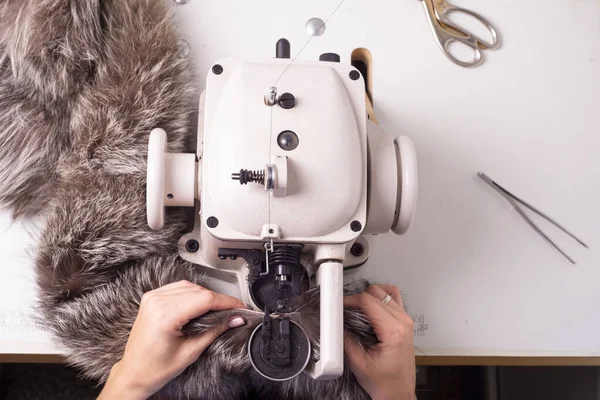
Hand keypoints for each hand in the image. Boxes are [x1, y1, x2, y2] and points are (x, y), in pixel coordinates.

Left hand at [98, 280, 246, 399]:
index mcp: (164, 315)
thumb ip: (215, 331)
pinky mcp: (151, 298)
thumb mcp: (190, 352)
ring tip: (218, 309)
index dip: (226, 302)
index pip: (205, 299)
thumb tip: (235, 319)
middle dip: (218, 300)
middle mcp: (156, 302)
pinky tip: (200, 304)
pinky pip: (178, 288)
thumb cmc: (155, 369)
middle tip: (233, 311)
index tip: (240, 307)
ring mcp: (152, 298)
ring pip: (190, 286)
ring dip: (206, 295)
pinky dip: (192, 293)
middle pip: (199, 291)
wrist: (133, 373)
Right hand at [344, 285, 415, 399]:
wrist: (398, 393)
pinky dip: (381, 297)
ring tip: (357, 308)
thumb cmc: (385, 383)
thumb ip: (345, 340)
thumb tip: (335, 323)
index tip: (339, 305)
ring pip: (386, 292)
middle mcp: (403, 323)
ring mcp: (406, 321)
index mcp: (393, 331)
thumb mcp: (358, 363)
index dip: (349, 300)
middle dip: (357, 298)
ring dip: (369, 296)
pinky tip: (371, 307)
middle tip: (345, 309)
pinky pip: (394, 298)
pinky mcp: (405, 322)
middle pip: (376, 293)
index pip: (368, 301)